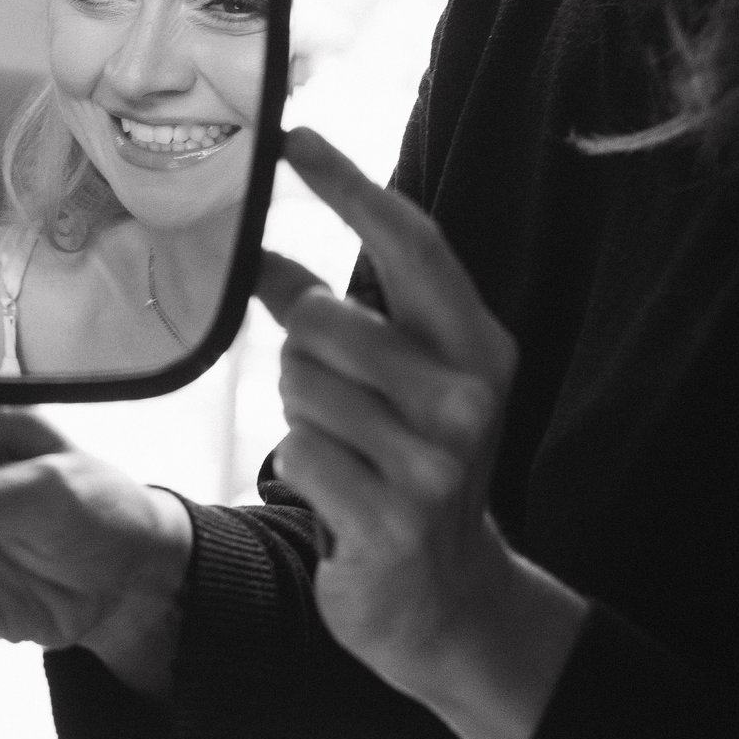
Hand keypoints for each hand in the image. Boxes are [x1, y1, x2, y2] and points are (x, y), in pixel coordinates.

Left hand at [261, 126, 585, 738]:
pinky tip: (340, 500)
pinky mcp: (392, 518)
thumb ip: (339, 317)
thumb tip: (259, 252)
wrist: (448, 601)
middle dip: (303, 357)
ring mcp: (436, 460)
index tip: (293, 137)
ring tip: (347, 456)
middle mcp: (470, 393)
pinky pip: (296, 454)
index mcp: (479, 344)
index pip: (411, 242)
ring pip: (302, 387)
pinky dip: (300, 473)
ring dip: (302, 419)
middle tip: (337, 407)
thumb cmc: (408, 467)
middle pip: (325, 320)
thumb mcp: (396, 384)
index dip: (349, 185)